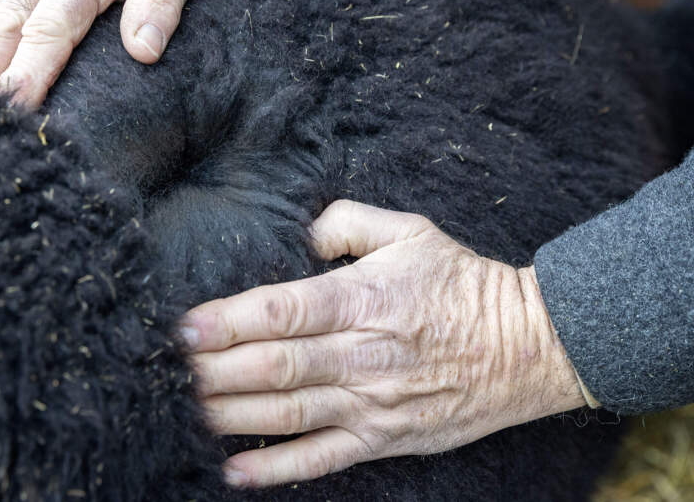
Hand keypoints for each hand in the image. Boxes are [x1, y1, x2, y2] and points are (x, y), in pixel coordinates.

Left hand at [180, 200, 585, 487]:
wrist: (528, 345)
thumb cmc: (460, 283)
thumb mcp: (409, 230)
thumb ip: (345, 222)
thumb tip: (301, 233)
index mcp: (362, 299)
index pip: (281, 310)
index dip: (228, 320)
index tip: (183, 327)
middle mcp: (361, 355)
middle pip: (274, 367)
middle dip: (213, 371)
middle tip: (164, 372)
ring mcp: (372, 403)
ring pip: (287, 414)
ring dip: (230, 416)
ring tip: (181, 413)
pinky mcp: (383, 439)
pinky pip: (322, 459)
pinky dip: (276, 470)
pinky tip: (233, 472)